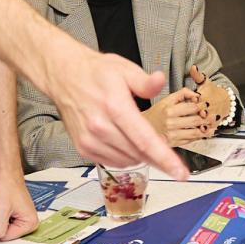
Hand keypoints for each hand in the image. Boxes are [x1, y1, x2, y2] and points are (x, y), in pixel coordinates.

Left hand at [0, 169, 40, 240]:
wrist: (4, 171)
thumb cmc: (6, 185)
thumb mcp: (0, 210)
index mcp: (30, 222)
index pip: (8, 237)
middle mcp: (28, 222)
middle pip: (6, 233)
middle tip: (0, 208)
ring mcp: (21, 217)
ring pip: (2, 227)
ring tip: (0, 204)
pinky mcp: (14, 214)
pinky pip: (1, 221)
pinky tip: (0, 204)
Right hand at [44, 44, 185, 177]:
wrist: (63, 77)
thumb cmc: (95, 72)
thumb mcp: (124, 69)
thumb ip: (144, 81)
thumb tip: (160, 81)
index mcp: (115, 107)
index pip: (145, 140)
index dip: (165, 159)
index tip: (181, 174)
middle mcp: (101, 127)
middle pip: (139, 154)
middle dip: (158, 157)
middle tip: (167, 148)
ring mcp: (90, 140)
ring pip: (128, 160)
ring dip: (141, 155)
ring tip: (139, 136)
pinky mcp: (84, 148)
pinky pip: (113, 162)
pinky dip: (126, 157)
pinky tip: (125, 142)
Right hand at [145, 89, 211, 144]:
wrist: (141, 130)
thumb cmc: (154, 114)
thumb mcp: (165, 100)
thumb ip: (181, 94)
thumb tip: (195, 94)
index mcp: (169, 110)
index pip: (192, 107)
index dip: (202, 106)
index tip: (206, 105)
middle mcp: (170, 123)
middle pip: (196, 120)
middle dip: (207, 118)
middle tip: (213, 115)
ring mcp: (172, 134)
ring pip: (195, 132)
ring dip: (206, 129)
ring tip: (212, 125)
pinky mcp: (174, 143)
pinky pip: (191, 140)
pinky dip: (200, 137)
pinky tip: (205, 133)